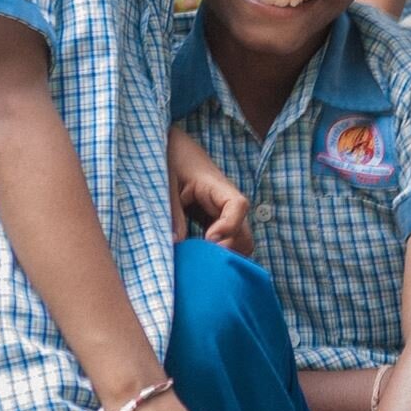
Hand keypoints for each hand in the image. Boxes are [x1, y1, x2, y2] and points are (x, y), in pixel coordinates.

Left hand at [167, 130, 252, 255]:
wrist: (170, 146)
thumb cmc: (169, 158)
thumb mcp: (166, 183)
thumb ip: (172, 212)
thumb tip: (177, 243)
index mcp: (215, 186)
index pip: (239, 205)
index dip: (229, 225)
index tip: (209, 239)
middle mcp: (224, 201)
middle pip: (244, 230)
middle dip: (230, 249)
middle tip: (203, 262)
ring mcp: (220, 212)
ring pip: (238, 239)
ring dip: (225, 254)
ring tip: (200, 264)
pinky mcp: (212, 220)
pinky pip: (224, 240)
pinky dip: (217, 254)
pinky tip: (197, 261)